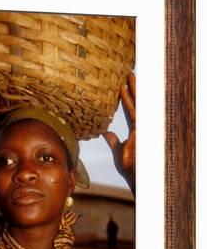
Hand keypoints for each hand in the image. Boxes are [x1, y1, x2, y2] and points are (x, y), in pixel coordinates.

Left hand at [103, 73, 135, 195]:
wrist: (134, 176)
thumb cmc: (129, 167)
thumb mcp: (118, 151)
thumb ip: (113, 141)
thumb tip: (105, 133)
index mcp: (135, 130)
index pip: (130, 109)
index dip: (127, 97)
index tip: (122, 85)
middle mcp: (141, 126)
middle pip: (136, 103)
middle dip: (133, 88)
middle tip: (127, 73)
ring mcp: (142, 127)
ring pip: (138, 104)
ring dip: (133, 90)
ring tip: (128, 76)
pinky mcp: (141, 130)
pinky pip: (136, 113)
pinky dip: (134, 101)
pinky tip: (130, 90)